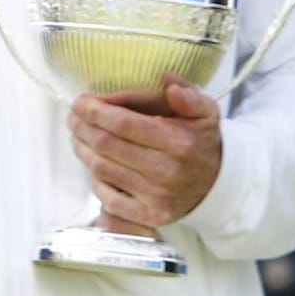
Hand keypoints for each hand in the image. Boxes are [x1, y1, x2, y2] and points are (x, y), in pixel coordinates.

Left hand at [68, 73, 222, 227]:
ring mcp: (156, 196)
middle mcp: (166, 171)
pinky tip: (96, 163)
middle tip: (74, 116)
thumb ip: (187, 94)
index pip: (122, 123)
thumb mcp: (205, 112)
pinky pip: (107, 196)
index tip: (80, 102)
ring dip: (81, 148)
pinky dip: (95, 179)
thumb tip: (165, 79)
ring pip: (100, 168)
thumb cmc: (201, 141)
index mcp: (178, 141)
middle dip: (81, 126)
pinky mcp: (149, 216)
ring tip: (79, 134)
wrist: (220, 184)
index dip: (93, 111)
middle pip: (104, 144)